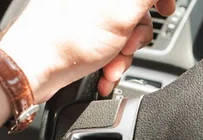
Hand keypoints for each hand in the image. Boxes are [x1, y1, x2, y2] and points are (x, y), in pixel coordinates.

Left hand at [0, 0, 174, 102]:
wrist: (36, 69)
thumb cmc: (67, 39)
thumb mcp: (122, 12)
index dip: (160, 0)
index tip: (166, 11)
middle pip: (137, 12)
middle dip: (135, 38)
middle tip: (125, 46)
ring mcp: (88, 14)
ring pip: (125, 32)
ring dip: (124, 55)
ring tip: (111, 66)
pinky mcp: (84, 33)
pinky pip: (111, 44)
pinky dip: (113, 61)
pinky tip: (105, 70)